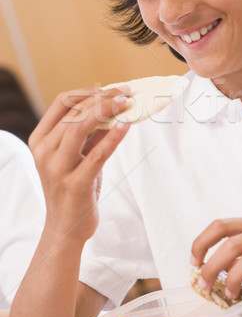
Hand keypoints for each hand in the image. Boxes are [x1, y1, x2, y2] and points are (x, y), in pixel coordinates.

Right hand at [29, 86, 130, 243]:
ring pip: (79, 128)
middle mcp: (44, 152)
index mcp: (40, 140)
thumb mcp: (76, 156)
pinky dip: (113, 136)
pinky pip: (97, 155)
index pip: (61, 103)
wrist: (65, 228)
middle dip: (102, 98)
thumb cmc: (72, 187)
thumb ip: (89, 134)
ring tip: (126, 103)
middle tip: (126, 92)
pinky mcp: (75, 184)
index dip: (87, 91)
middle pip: (74, 112)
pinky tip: (126, 125)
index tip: (111, 87)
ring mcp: (57, 169)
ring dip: (106, 111)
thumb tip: (113, 107)